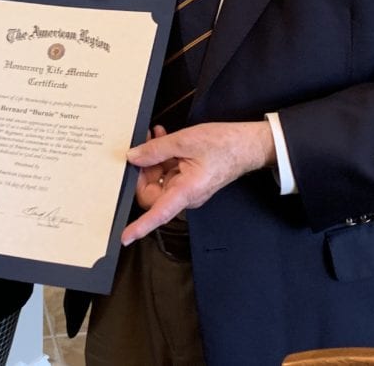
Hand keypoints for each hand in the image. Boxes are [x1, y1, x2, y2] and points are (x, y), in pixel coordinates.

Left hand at [121, 121, 275, 245]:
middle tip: (142, 148)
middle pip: (151, 194)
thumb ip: (156, 149)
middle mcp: (186, 195)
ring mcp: (187, 188)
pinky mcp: (188, 180)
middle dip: (142, 171)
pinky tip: (162, 139)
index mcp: (187, 191)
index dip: (140, 227)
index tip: (125, 236)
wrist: (247, 145)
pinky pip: (167, 173)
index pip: (158, 215)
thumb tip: (133, 156)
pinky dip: (162, 157)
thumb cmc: (225, 146)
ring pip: (158, 181)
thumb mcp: (186, 141)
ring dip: (152, 159)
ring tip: (154, 136)